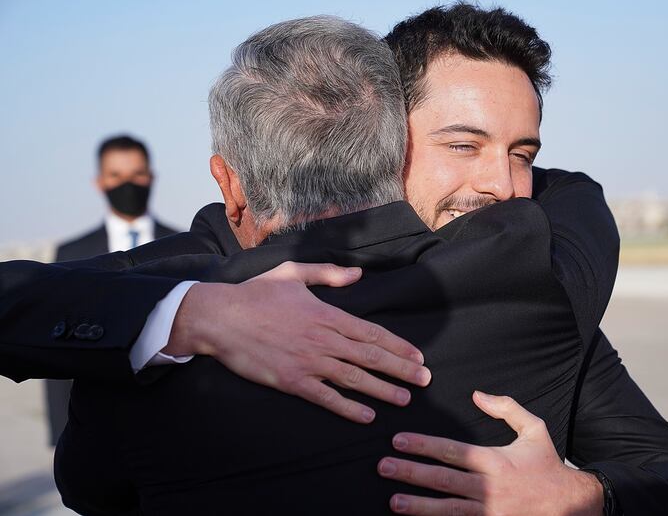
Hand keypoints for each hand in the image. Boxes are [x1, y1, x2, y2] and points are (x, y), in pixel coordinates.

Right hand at [167, 261, 431, 422]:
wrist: (220, 318)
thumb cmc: (256, 293)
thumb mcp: (293, 273)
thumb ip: (328, 273)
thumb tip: (358, 274)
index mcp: (326, 314)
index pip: (371, 333)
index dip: (398, 346)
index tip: (418, 356)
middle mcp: (323, 339)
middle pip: (370, 357)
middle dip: (401, 369)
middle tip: (425, 380)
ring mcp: (308, 362)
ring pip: (354, 378)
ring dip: (383, 390)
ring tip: (405, 399)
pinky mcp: (292, 381)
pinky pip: (326, 397)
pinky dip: (348, 408)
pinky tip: (367, 416)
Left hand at [377, 391, 603, 514]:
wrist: (570, 505)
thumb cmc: (548, 465)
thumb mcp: (535, 429)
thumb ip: (507, 408)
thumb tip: (477, 394)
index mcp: (494, 460)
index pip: (451, 450)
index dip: (422, 445)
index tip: (398, 440)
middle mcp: (488, 487)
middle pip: (442, 479)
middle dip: (410, 473)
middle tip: (383, 467)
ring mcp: (489, 512)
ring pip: (446, 508)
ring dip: (418, 505)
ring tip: (393, 501)